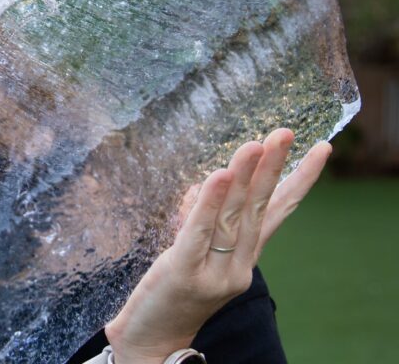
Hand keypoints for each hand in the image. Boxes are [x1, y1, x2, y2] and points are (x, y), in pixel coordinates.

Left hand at [105, 129, 330, 363]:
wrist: (153, 341)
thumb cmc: (172, 293)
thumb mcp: (195, 251)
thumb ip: (207, 219)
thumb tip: (212, 181)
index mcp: (244, 258)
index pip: (275, 213)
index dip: (298, 181)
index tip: (321, 149)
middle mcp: (238, 266)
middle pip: (257, 209)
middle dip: (272, 168)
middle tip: (285, 133)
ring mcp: (215, 272)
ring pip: (233, 217)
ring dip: (245, 177)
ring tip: (256, 144)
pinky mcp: (185, 274)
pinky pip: (200, 233)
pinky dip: (210, 202)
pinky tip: (221, 175)